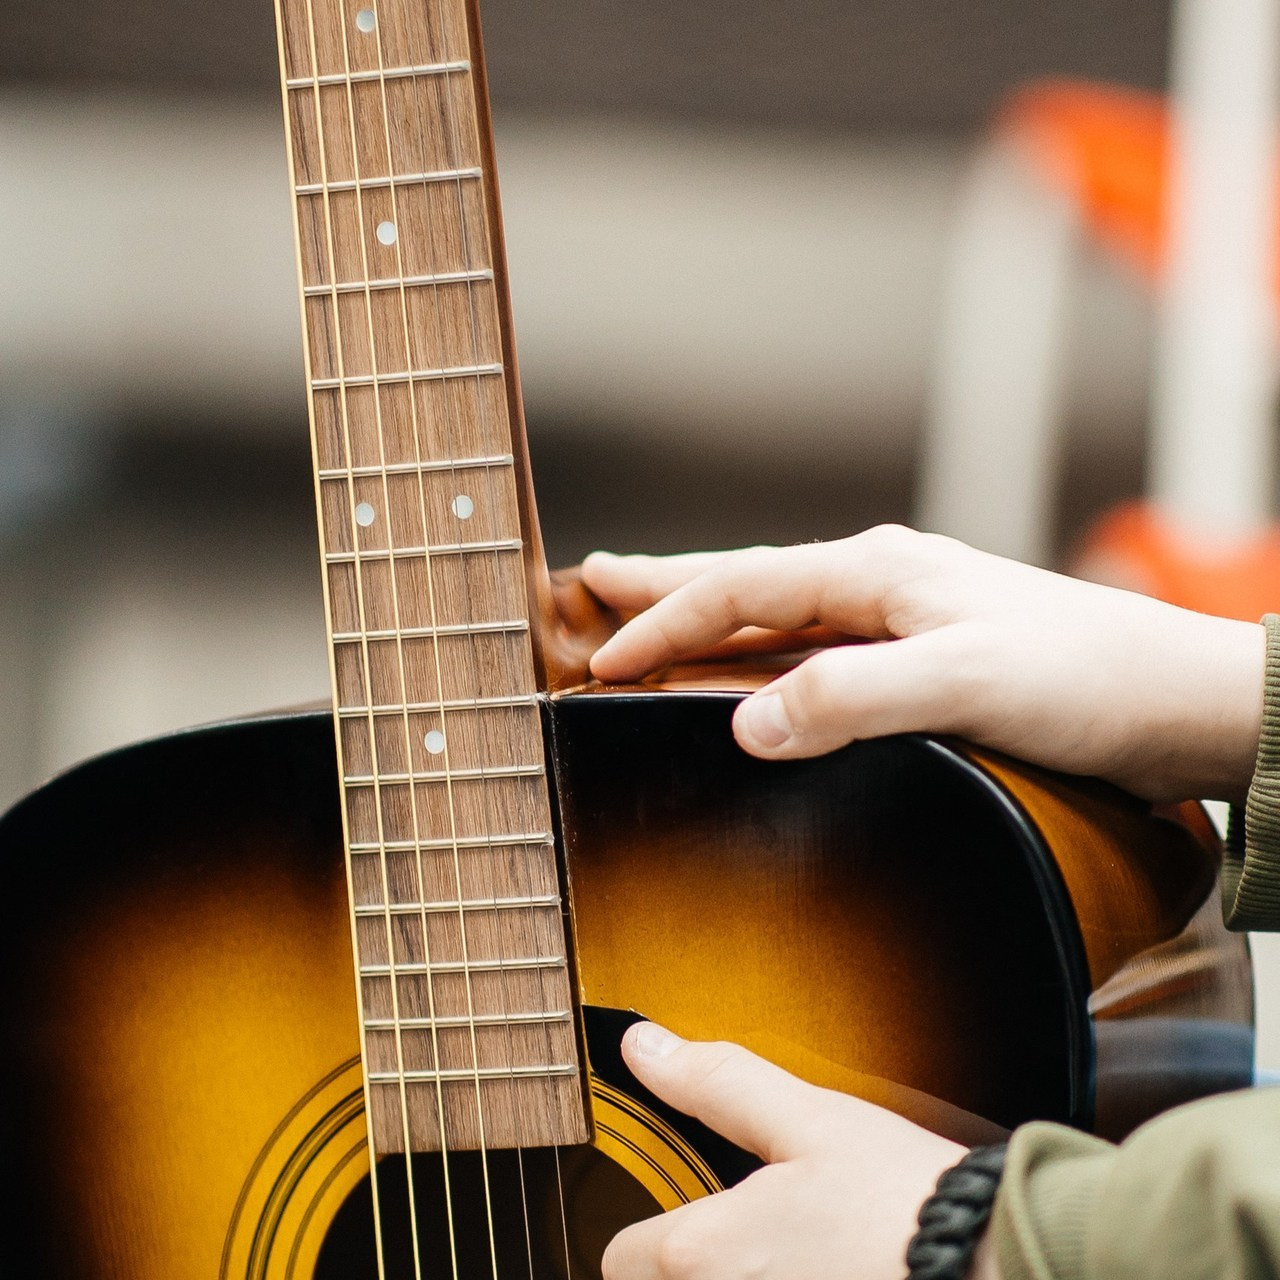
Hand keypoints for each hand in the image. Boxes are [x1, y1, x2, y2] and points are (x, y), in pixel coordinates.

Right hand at [583, 526, 1264, 802]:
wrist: (1181, 701)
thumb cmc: (1087, 678)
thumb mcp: (962, 684)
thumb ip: (851, 696)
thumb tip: (745, 723)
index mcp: (877, 570)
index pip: (740, 588)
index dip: (662, 621)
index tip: (599, 656)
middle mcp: (882, 582)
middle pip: (747, 581)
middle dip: (666, 586)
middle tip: (595, 583)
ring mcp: (904, 618)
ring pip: (779, 615)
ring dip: (711, 620)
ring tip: (653, 620)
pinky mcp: (926, 658)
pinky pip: (817, 651)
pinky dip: (764, 658)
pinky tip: (756, 675)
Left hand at [602, 1022, 993, 1279]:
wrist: (997, 1266)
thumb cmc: (904, 1200)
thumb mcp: (808, 1120)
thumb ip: (716, 1084)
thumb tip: (643, 1047)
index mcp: (704, 1255)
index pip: (621, 1259)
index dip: (647, 1231)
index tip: (689, 1218)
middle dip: (696, 1270)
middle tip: (761, 1240)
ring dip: (743, 1279)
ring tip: (802, 1256)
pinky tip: (832, 1273)